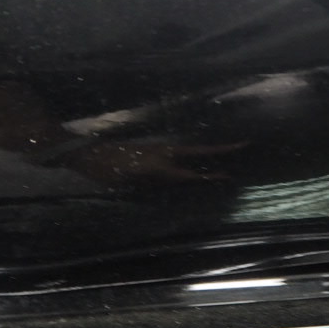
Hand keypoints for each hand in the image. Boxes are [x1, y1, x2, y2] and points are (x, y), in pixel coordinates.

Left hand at [61, 139, 245, 185]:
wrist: (86, 153)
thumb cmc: (105, 172)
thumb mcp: (127, 183)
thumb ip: (151, 182)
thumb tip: (174, 181)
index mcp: (158, 164)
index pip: (189, 172)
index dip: (208, 176)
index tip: (227, 176)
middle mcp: (161, 153)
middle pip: (196, 151)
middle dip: (219, 149)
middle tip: (242, 144)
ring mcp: (157, 148)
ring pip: (188, 148)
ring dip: (206, 149)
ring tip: (226, 150)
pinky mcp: (151, 148)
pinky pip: (176, 150)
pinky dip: (191, 152)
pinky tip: (193, 156)